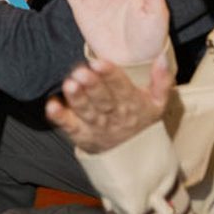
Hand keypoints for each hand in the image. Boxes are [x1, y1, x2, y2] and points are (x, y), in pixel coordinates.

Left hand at [46, 57, 171, 153]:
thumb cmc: (139, 117)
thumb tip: (162, 57)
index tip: (99, 62)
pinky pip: (69, 126)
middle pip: (103, 99)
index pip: (121, 87)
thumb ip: (162, 80)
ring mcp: (95, 125)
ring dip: (77, 99)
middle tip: (81, 71)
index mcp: (132, 102)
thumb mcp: (157, 102)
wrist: (132, 155)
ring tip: (69, 84)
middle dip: (92, 85)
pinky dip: (60, 117)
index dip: (110, 75)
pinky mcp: (80, 133)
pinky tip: (51, 106)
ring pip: (86, 112)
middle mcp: (113, 114)